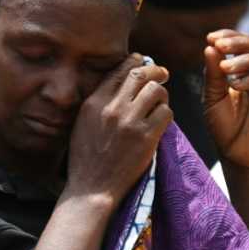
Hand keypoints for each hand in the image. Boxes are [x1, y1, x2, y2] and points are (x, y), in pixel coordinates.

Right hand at [66, 54, 172, 205]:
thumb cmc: (85, 158)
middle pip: (141, 74)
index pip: (119, 71)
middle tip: (163, 74)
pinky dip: (166, 115)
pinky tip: (160, 122)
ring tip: (159, 103)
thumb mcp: (82, 124)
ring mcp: (130, 122)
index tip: (143, 62)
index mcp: (93, 102)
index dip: (136, 62)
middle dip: (156, 71)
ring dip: (162, 95)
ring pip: (157, 91)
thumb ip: (98, 103)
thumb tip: (119, 85)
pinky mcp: (146, 137)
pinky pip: (166, 113)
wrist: (92, 187)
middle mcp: (112, 108)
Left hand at [202, 30, 248, 168]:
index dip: (230, 36)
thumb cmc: (222, 125)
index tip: (211, 37)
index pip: (244, 43)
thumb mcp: (212, 96)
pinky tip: (235, 85)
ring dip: (245, 60)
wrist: (234, 153)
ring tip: (225, 69)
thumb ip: (212, 73)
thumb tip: (210, 46)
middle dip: (239, 42)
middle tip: (220, 45)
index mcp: (246, 70)